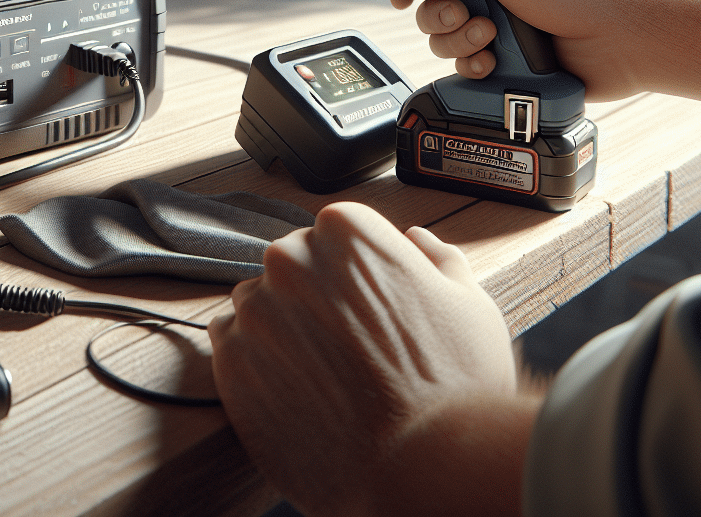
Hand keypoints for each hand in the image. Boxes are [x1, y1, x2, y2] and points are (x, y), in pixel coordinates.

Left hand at [209, 202, 534, 516]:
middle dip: (316, 298)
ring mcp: (255, 312)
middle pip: (292, 266)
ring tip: (327, 375)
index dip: (357, 275)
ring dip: (282, 329)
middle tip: (352, 347)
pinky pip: (231, 347)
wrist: (423, 469)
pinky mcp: (230, 364)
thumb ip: (438, 259)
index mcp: (346, 230)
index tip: (371, 308)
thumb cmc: (454, 388)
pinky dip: (257, 363)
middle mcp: (291, 260)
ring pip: (258, 305)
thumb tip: (417, 241)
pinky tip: (298, 390)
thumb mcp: (469, 305)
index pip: (334, 234)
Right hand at [388, 0, 700, 111]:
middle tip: (461, 13)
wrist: (618, 38)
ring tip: (489, 36)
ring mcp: (501, 28)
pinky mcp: (508, 64)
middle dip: (437, 14)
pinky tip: (493, 62)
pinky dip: (473, 66)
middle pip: (432, 6)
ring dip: (458, 41)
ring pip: (446, 41)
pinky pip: (467, 70)